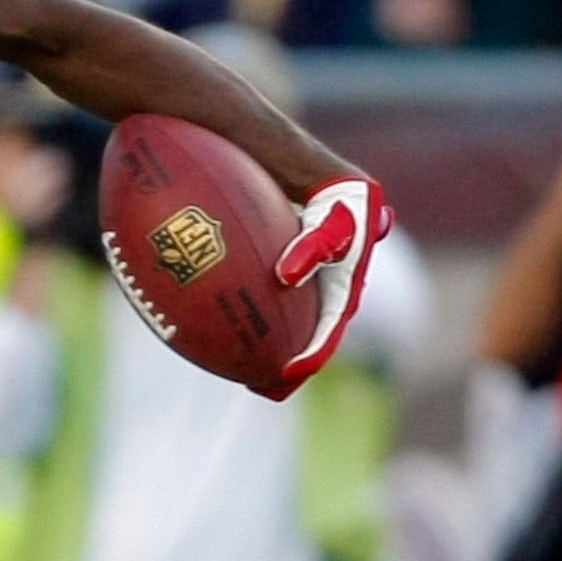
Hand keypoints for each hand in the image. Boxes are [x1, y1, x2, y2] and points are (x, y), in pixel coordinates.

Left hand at [260, 176, 391, 399]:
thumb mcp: (333, 218)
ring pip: (293, 322)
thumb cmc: (329, 193)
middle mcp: (332, 289)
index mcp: (346, 285)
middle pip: (310, 334)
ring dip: (273, 348)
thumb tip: (288, 277)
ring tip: (244, 374)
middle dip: (291, 364)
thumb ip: (315, 245)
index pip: (329, 328)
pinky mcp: (292, 274)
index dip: (312, 356)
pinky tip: (216, 326)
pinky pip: (270, 301)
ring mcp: (312, 282)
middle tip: (262, 386)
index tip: (288, 378)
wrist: (319, 174)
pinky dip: (249, 316)